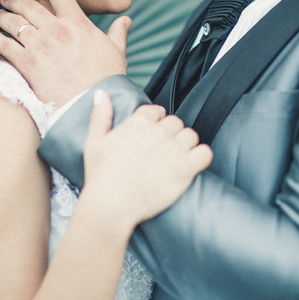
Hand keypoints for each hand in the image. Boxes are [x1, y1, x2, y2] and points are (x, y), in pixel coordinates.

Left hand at [0, 0, 130, 106]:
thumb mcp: (116, 52)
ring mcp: (41, 46)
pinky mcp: (28, 64)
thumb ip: (118, 33)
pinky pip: (6, 45)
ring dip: (1, 16)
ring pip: (14, 22)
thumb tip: (126, 21)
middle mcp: (57, 30)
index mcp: (78, 23)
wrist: (92, 103)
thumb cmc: (107, 80)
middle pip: (29, 5)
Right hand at [81, 91, 212, 231]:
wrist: (110, 205)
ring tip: (175, 158)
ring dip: (185, 145)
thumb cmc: (100, 176)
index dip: (156, 122)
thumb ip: (100, 116)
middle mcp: (158, 132)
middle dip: (171, 134)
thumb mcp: (93, 142)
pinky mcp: (185, 168)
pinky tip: (191, 165)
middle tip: (163, 151)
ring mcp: (173, 150)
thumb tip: (102, 94)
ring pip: (191, 135)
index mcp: (137, 123)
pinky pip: (205, 153)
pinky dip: (201, 157)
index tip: (153, 134)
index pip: (157, 111)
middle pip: (175, 122)